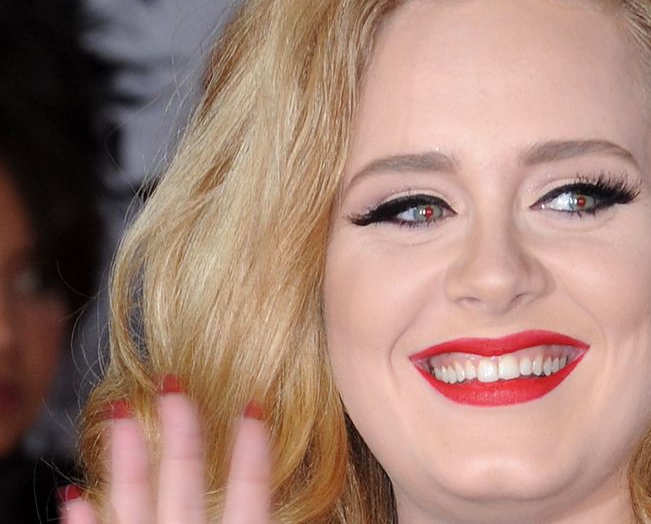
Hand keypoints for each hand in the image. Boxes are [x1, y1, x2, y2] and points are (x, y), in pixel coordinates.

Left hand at [61, 377, 271, 523]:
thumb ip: (271, 516)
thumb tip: (331, 509)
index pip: (251, 494)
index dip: (254, 451)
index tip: (252, 405)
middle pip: (186, 487)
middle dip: (179, 435)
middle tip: (172, 386)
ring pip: (135, 507)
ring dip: (126, 462)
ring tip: (117, 413)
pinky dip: (86, 520)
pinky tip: (74, 492)